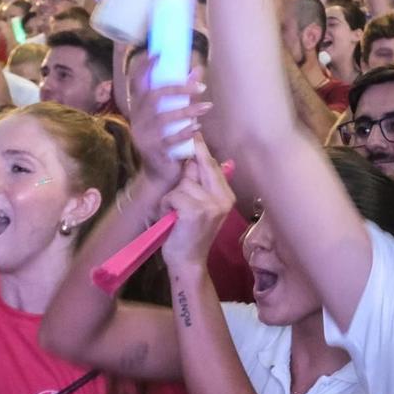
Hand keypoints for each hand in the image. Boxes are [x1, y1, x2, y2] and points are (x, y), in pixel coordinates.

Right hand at [129, 71, 210, 190]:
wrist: (159, 175)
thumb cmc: (167, 140)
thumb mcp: (172, 115)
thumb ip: (183, 94)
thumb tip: (198, 69)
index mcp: (139, 108)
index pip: (136, 82)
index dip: (144, 67)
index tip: (158, 53)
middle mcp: (138, 119)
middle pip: (153, 97)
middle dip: (178, 88)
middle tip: (201, 87)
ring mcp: (144, 136)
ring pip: (164, 118)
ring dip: (188, 111)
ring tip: (207, 107)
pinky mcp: (154, 151)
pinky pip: (170, 139)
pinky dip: (186, 132)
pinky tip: (198, 128)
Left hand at [157, 139, 234, 272]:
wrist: (188, 262)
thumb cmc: (190, 233)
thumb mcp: (202, 207)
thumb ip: (203, 184)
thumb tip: (198, 156)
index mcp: (226, 195)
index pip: (212, 165)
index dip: (200, 149)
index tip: (195, 131)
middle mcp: (222, 198)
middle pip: (198, 168)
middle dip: (183, 175)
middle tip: (179, 192)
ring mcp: (210, 205)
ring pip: (182, 183)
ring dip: (172, 197)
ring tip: (175, 214)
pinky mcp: (195, 211)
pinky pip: (174, 195)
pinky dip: (167, 206)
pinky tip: (171, 218)